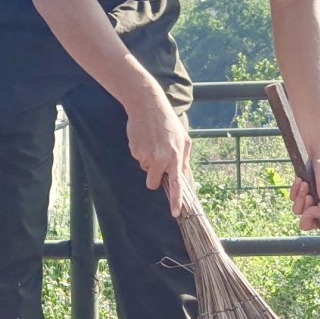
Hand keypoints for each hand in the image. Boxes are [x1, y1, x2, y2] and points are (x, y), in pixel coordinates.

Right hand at [126, 91, 191, 217]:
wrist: (147, 105)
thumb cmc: (167, 122)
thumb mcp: (183, 138)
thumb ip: (184, 159)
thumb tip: (184, 177)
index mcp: (176, 156)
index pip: (177, 183)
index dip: (176, 200)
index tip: (176, 213)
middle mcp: (161, 158)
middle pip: (153, 182)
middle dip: (153, 177)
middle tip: (156, 161)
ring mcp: (146, 155)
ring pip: (145, 169)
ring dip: (147, 161)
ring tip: (152, 143)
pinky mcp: (135, 151)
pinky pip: (138, 159)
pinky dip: (140, 151)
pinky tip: (144, 138)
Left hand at [291, 154, 319, 248]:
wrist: (316, 157)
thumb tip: (308, 218)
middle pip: (307, 225)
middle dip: (306, 212)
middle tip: (310, 198)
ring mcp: (309, 203)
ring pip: (297, 212)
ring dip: (300, 199)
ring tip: (306, 186)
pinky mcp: (299, 195)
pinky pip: (292, 200)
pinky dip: (295, 191)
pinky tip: (301, 182)